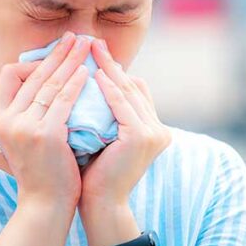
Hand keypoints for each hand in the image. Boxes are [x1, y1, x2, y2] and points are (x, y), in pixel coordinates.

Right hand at [0, 31, 90, 211]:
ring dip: (70, 61)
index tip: (56, 55)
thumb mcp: (26, 140)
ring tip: (86, 47)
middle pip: (34, 74)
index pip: (10, 74)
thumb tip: (47, 87)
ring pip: (49, 83)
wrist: (45, 206)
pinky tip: (88, 73)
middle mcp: (8, 119)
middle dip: (57, 53)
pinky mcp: (45, 135)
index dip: (34, 61)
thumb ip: (31, 114)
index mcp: (0, 118)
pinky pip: (63, 100)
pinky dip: (76, 83)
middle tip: (76, 38)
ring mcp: (24, 127)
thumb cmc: (43, 173)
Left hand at [78, 37, 172, 214]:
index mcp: (153, 129)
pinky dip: (108, 88)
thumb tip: (86, 85)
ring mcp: (154, 133)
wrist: (100, 204)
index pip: (135, 90)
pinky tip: (94, 73)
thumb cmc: (94, 173)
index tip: (94, 52)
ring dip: (108, 68)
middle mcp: (159, 129)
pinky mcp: (142, 136)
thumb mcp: (103, 136)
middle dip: (111, 63)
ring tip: (90, 49)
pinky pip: (122, 105)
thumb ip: (104, 114)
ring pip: (128, 91)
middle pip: (132, 86)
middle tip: (91, 41)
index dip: (116, 70)